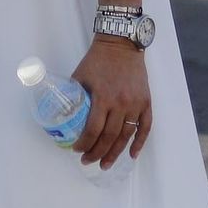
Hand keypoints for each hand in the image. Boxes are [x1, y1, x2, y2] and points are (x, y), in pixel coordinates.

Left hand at [70, 37, 151, 170]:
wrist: (121, 44)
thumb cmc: (98, 59)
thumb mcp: (80, 76)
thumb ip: (74, 95)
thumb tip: (62, 114)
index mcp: (102, 96)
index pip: (93, 129)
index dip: (84, 143)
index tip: (77, 150)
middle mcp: (120, 103)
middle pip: (110, 137)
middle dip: (98, 153)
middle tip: (89, 162)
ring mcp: (135, 103)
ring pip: (126, 136)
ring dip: (116, 153)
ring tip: (106, 164)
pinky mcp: (146, 102)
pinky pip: (145, 127)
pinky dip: (140, 143)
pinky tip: (132, 154)